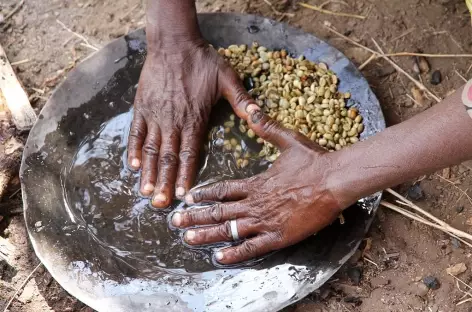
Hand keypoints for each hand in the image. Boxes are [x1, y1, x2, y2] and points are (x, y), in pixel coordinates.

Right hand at [127, 40, 255, 207]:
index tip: (182, 195)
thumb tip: (258, 115)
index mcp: (195, 119)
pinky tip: (133, 166)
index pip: (190, 154)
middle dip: (165, 183)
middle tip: (160, 205)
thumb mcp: (227, 78)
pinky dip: (134, 150)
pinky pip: (137, 132)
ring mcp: (156, 116)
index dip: (186, 176)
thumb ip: (241, 99)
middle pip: (169, 158)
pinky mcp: (142, 107)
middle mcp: (173, 122)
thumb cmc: (202, 61)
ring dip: (149, 172)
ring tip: (145, 193)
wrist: (174, 43)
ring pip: (152, 149)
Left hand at [171, 111, 350, 263]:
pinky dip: (234, 253)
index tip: (188, 198)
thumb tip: (252, 109)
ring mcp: (265, 221)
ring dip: (207, 234)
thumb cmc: (313, 160)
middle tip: (175, 222)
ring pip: (229, 229)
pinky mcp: (278, 236)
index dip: (203, 195)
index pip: (222, 190)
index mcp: (256, 182)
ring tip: (188, 239)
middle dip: (195, 217)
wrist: (334, 180)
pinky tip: (219, 257)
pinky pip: (252, 247)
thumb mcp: (288, 140)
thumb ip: (266, 128)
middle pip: (219, 211)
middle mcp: (255, 202)